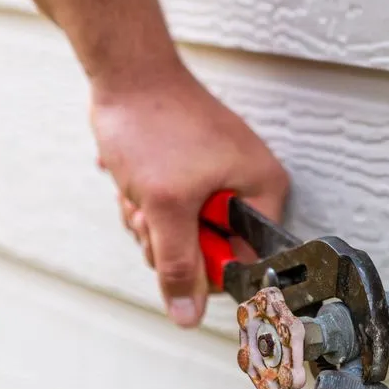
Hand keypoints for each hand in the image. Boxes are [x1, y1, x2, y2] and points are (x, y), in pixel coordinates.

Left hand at [92, 66, 289, 327]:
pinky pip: (173, 217)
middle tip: (153, 214)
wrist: (125, 72)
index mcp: (263, 191)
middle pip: (212, 253)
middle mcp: (248, 188)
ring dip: (153, 225)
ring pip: (185, 238)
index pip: (248, 261)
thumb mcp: (165, 206)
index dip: (209, 269)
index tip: (177, 253)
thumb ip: (178, 266)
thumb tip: (189, 315)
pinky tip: (136, 185)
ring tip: (142, 192)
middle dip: (170, 242)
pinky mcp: (193, 177)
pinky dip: (148, 208)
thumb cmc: (154, 121)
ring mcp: (220, 182)